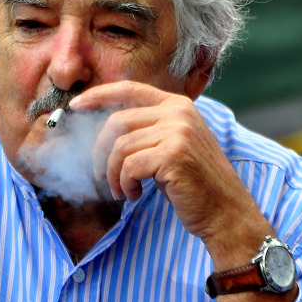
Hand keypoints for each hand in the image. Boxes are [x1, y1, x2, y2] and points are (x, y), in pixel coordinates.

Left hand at [69, 81, 265, 247]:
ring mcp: (178, 131)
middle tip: (102, 177)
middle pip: (117, 122)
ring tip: (122, 191)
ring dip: (113, 175)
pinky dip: (124, 184)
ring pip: (120, 147)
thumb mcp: (171, 147)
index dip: (99, 95)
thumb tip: (103, 130)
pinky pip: (129, 166)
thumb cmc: (193, 184)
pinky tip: (133, 195)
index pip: (129, 89)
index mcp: (178, 105)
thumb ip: (146, 131)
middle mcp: (179, 112)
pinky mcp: (173, 155)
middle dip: (101, 153)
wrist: (225, 212)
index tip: (76, 105)